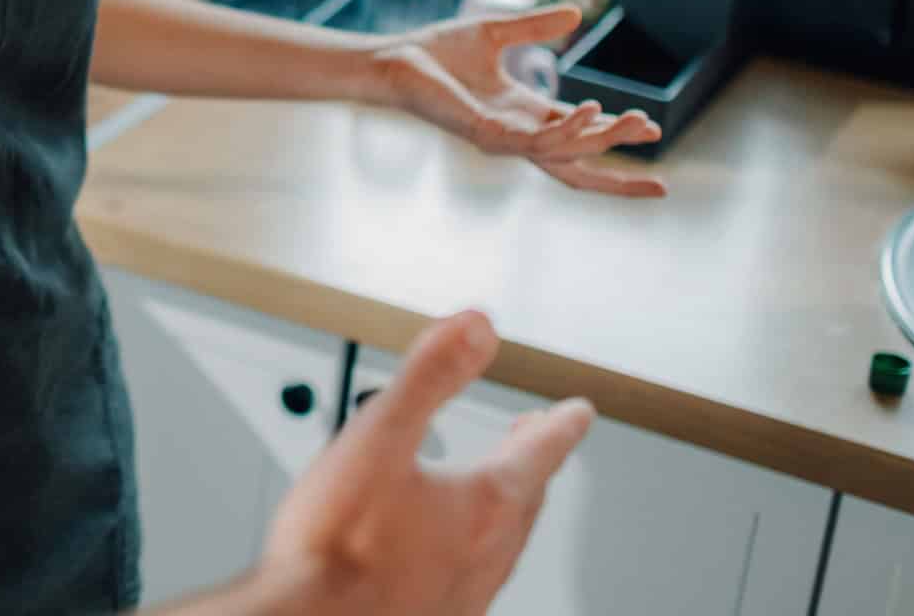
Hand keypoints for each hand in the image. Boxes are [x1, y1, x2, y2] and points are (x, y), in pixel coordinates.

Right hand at [239, 313, 595, 615]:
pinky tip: (449, 552)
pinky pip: (475, 575)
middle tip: (536, 437)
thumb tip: (477, 326)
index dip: (561, 425)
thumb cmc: (336, 545)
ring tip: (495, 492)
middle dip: (532, 461)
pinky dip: (476, 548)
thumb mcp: (377, 435)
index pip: (541, 453)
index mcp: (484, 503)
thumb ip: (429, 374)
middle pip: (526, 498)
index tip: (577, 412)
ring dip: (508, 506)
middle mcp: (486, 552)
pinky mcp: (435, 615)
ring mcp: (465, 592)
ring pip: (504, 541)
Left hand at [371, 6, 665, 196]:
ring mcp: (501, 138)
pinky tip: (592, 110)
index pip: (578, 136)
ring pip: (564, 155)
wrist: (393, 59)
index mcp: (523, 115)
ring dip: (603, 142)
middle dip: (618, 179)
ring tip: (637, 124)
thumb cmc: (436, 52)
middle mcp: (515, 134)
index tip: (652, 130)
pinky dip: (567, 129)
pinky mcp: (484, 134)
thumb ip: (537, 28)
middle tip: (662, 187)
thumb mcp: (497, 33)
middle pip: (577, 166)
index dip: (614, 134)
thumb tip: (576, 13)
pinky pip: (535, 140)